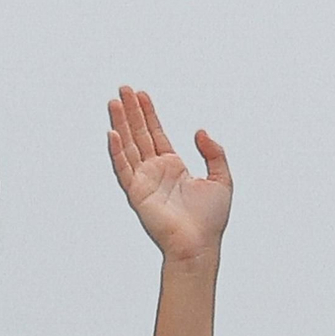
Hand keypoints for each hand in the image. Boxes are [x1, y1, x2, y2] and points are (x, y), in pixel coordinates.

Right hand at [107, 87, 232, 262]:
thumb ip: (214, 153)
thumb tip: (200, 131)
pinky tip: (113, 133)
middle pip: (139, 134)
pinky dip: (117, 152)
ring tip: (113, 103)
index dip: (149, 113)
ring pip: (129, 146)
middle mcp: (155, 171)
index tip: (141, 95)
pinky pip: (124, 169)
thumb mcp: (222, 179)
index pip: (156, 134)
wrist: (199, 246)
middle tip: (122, 89)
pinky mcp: (137, 194)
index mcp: (173, 167)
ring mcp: (144, 181)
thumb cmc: (210, 221)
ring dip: (121, 124)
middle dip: (131, 111)